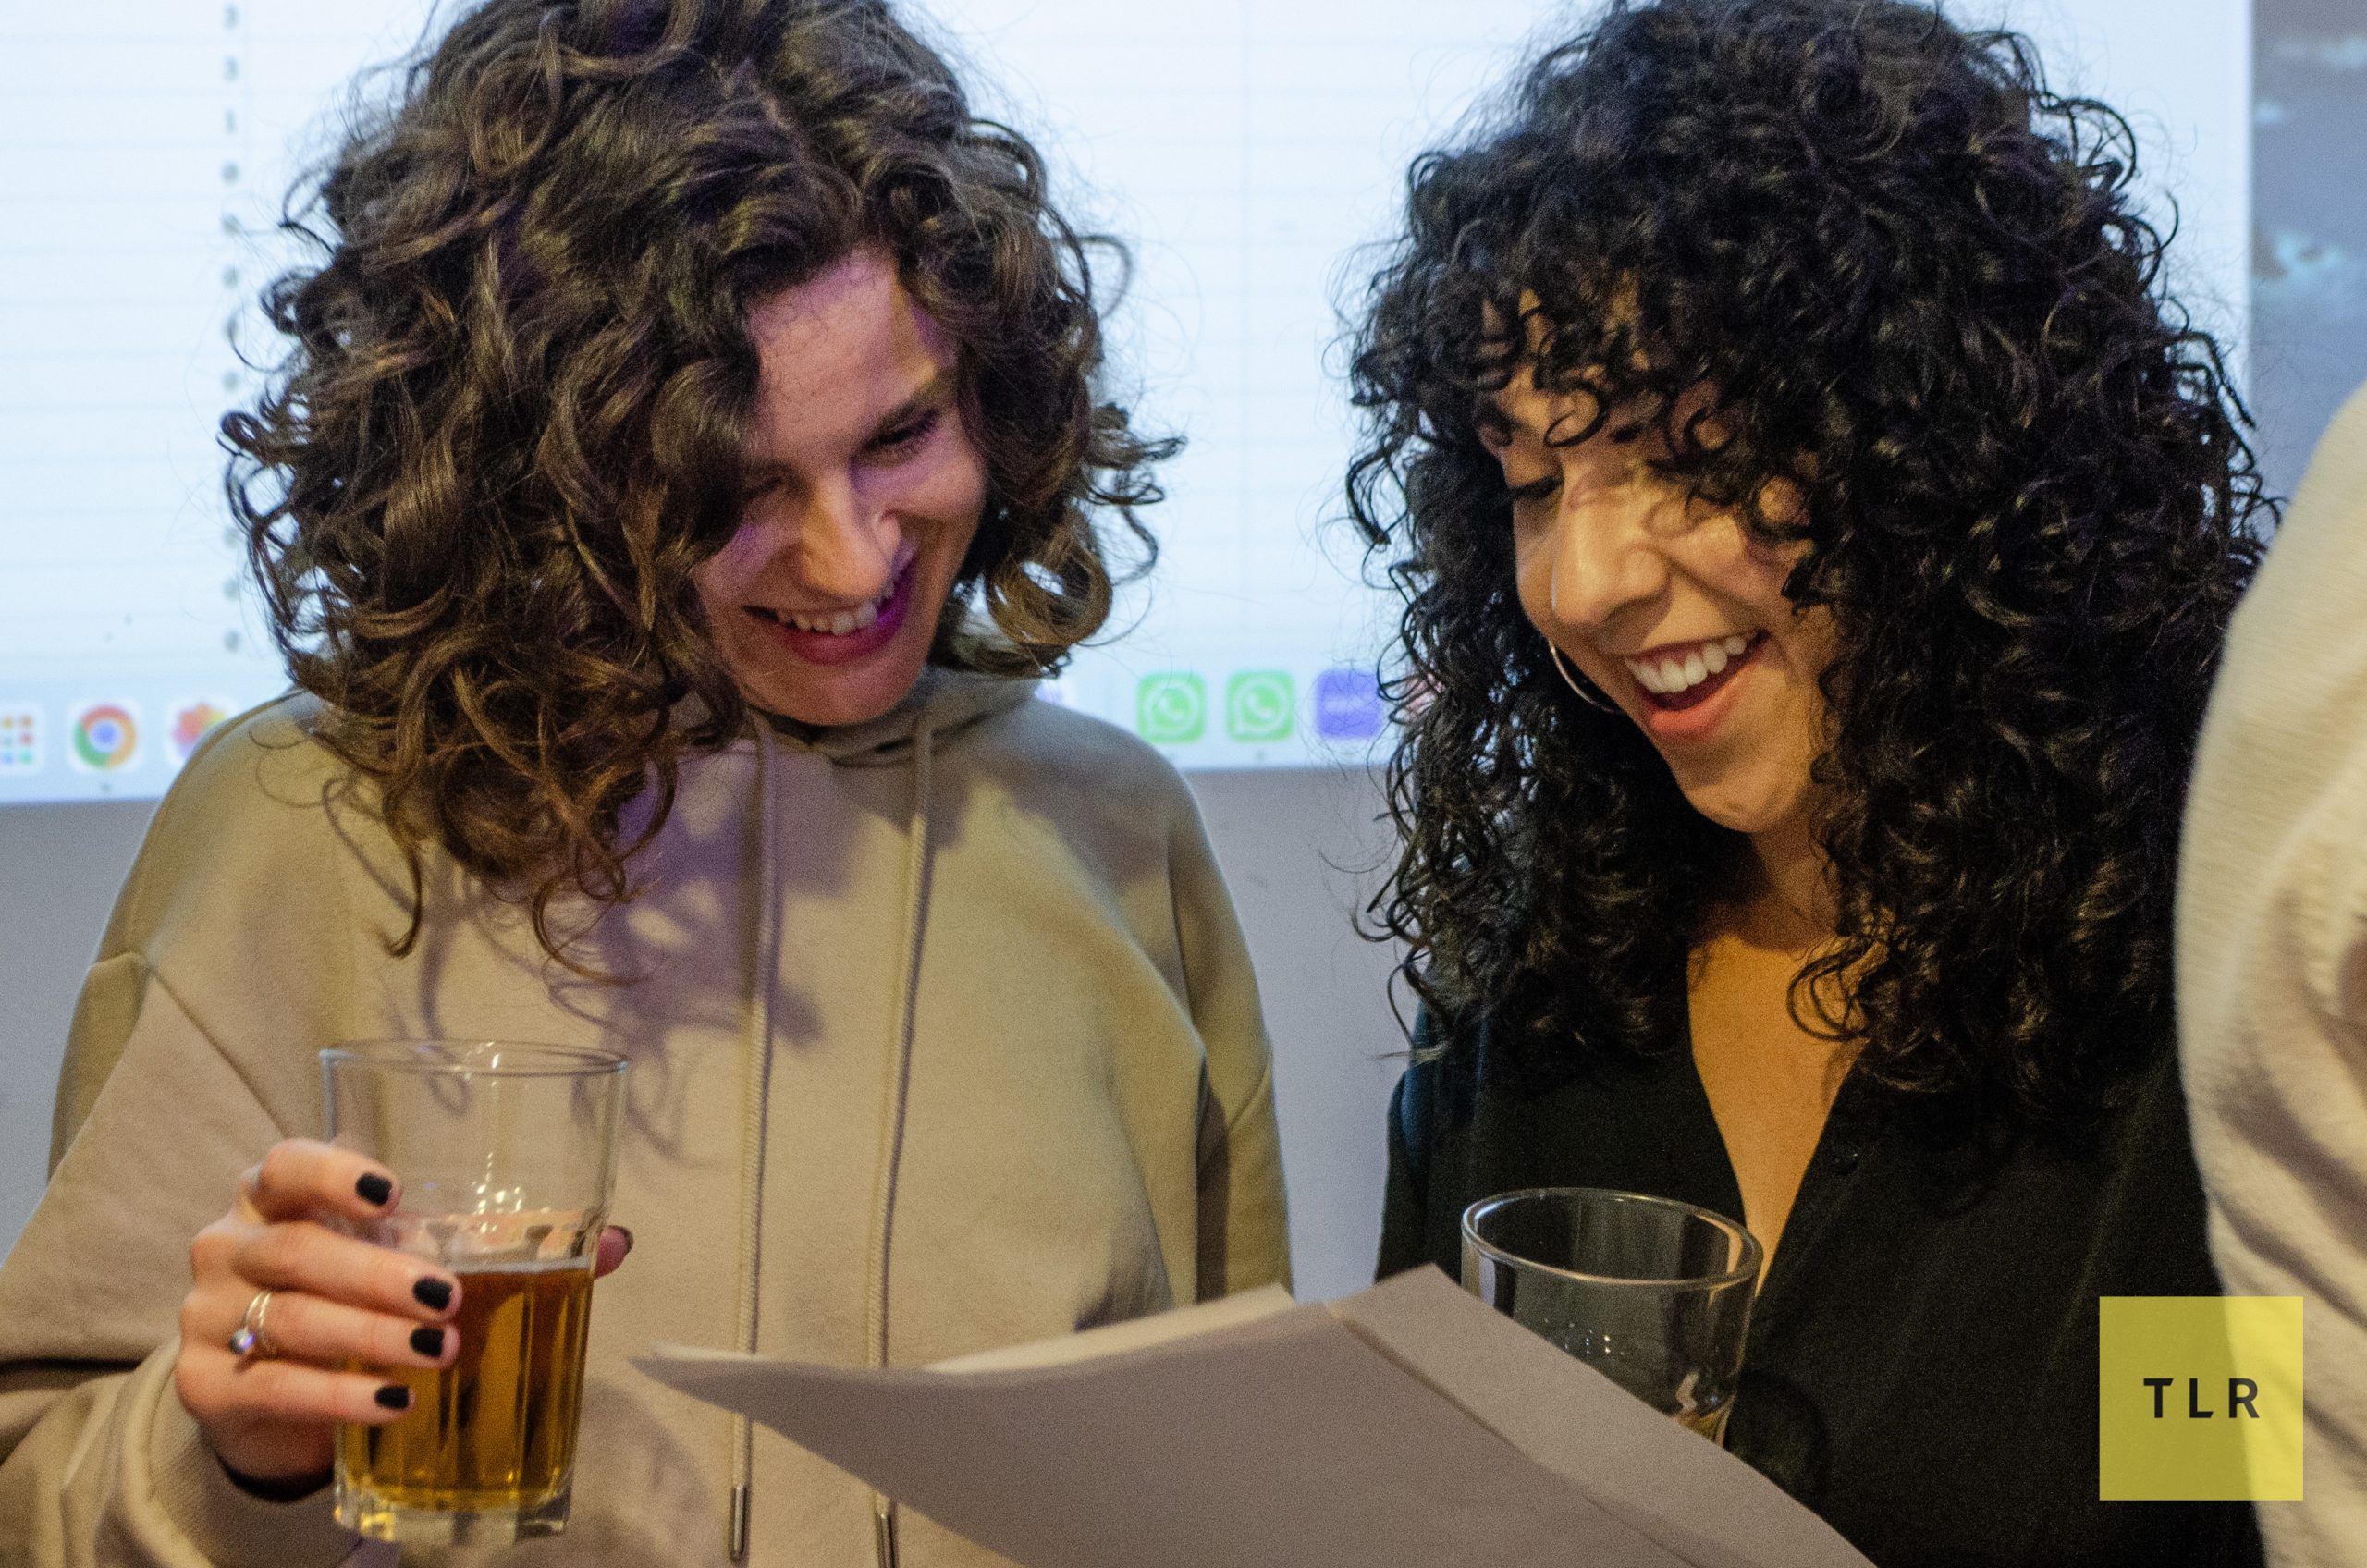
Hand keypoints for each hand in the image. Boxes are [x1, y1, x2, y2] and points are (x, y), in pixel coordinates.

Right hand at [174, 1138, 632, 1488]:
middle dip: (377, 1273)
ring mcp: (210, 1313)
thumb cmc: (354, 1295)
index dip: (333, 1174)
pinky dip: (341, 1396)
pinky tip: (396, 1402)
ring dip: (370, 1335)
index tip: (394, 1194)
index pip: (287, 1164)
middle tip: (448, 1296)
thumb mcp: (411, 1258)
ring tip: (439, 1350)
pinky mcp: (206, 1384)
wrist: (273, 1388)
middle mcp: (234, 1243)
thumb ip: (502, 1243)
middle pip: (298, 1250)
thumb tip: (615, 1242)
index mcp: (277, 1194)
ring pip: (290, 1317)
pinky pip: (275, 1385)